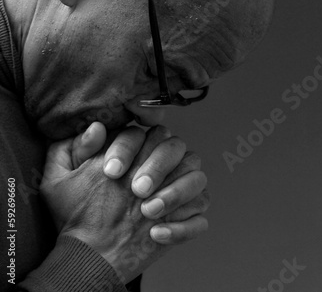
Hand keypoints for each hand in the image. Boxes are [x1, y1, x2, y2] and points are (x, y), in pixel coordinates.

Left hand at [41, 124, 208, 283]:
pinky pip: (201, 217)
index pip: (143, 133)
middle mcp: (164, 166)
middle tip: (137, 189)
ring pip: (197, 177)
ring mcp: (179, 192)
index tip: (110, 173)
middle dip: (158, 165)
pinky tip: (156, 235)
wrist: (90, 254)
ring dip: (177, 193)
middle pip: (177, 147)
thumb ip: (72, 150)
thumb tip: (97, 127)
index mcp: (138, 151)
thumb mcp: (61, 182)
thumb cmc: (77, 214)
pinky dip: (183, 226)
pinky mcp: (188, 219)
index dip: (128, 149)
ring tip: (149, 212)